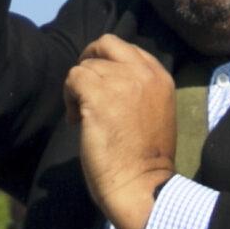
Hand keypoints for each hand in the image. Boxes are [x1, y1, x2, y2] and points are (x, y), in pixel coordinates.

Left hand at [65, 35, 176, 228]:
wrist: (141, 185)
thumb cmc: (146, 160)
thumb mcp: (155, 112)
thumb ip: (139, 90)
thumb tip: (108, 80)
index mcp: (160, 77)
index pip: (128, 49)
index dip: (109, 63)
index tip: (104, 87)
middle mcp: (143, 73)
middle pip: (106, 43)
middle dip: (90, 60)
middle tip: (83, 88)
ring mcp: (121, 81)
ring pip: (85, 66)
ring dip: (78, 89)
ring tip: (82, 117)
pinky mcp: (98, 95)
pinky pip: (73, 79)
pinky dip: (68, 98)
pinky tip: (75, 121)